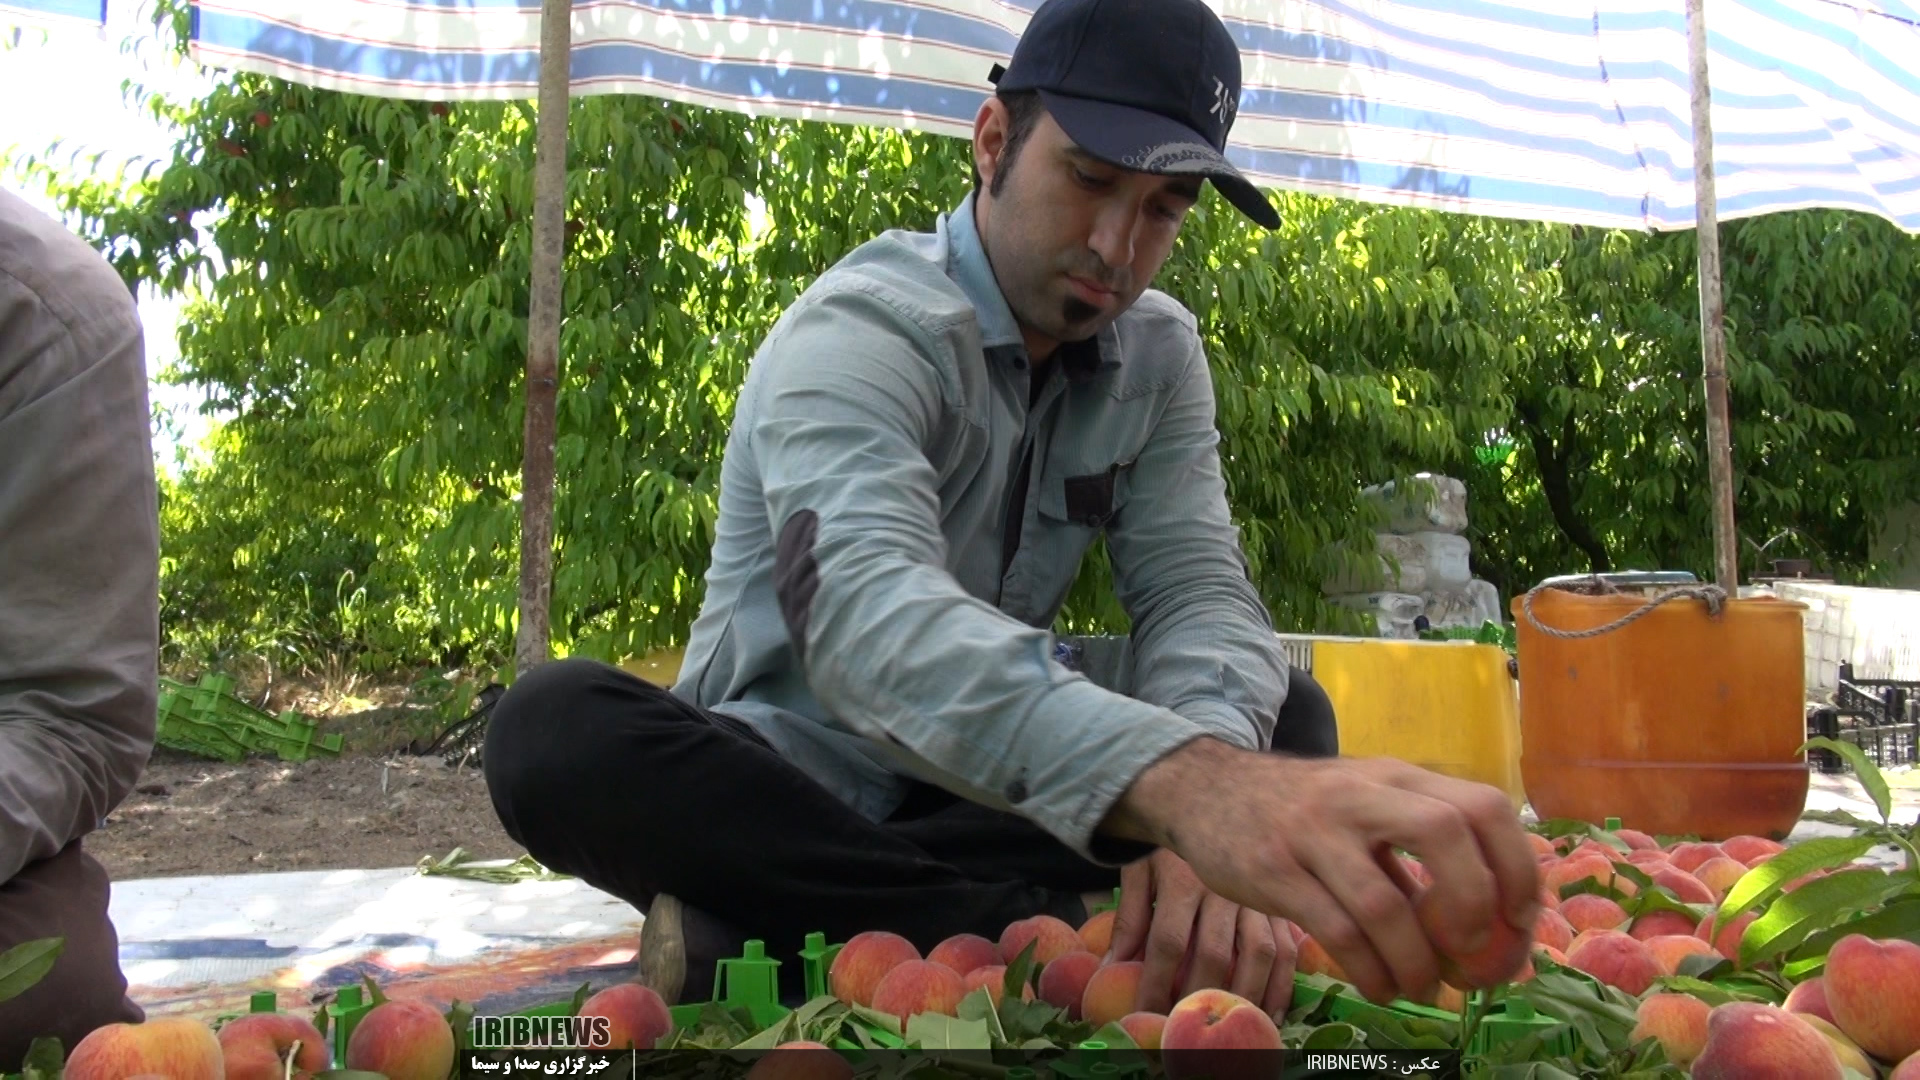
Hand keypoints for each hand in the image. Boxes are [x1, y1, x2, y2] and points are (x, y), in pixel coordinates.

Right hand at [1101, 738, 1539, 1005]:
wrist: (1205, 789)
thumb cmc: (1303, 807)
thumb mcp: (1365, 802)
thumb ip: (1419, 844)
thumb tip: (1495, 918)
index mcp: (1396, 776)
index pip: (1483, 805)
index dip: (1516, 866)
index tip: (1520, 919)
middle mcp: (1361, 795)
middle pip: (1446, 831)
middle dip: (1474, 905)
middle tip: (1474, 953)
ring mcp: (1315, 832)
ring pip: (1385, 903)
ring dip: (1416, 962)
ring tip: (1421, 987)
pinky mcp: (1275, 871)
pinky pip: (1337, 932)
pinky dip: (1371, 971)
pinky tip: (1380, 986)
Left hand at [1106, 849, 1297, 1015]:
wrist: (1209, 788)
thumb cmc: (1167, 837)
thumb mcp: (1139, 867)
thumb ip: (1128, 917)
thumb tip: (1111, 968)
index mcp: (1184, 878)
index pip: (1168, 943)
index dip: (1155, 983)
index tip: (1144, 1014)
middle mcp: (1225, 888)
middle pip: (1214, 955)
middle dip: (1196, 998)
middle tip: (1184, 1030)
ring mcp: (1260, 893)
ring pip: (1259, 955)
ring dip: (1243, 998)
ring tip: (1228, 1027)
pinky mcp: (1282, 899)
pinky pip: (1290, 947)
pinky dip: (1283, 984)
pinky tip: (1271, 1012)